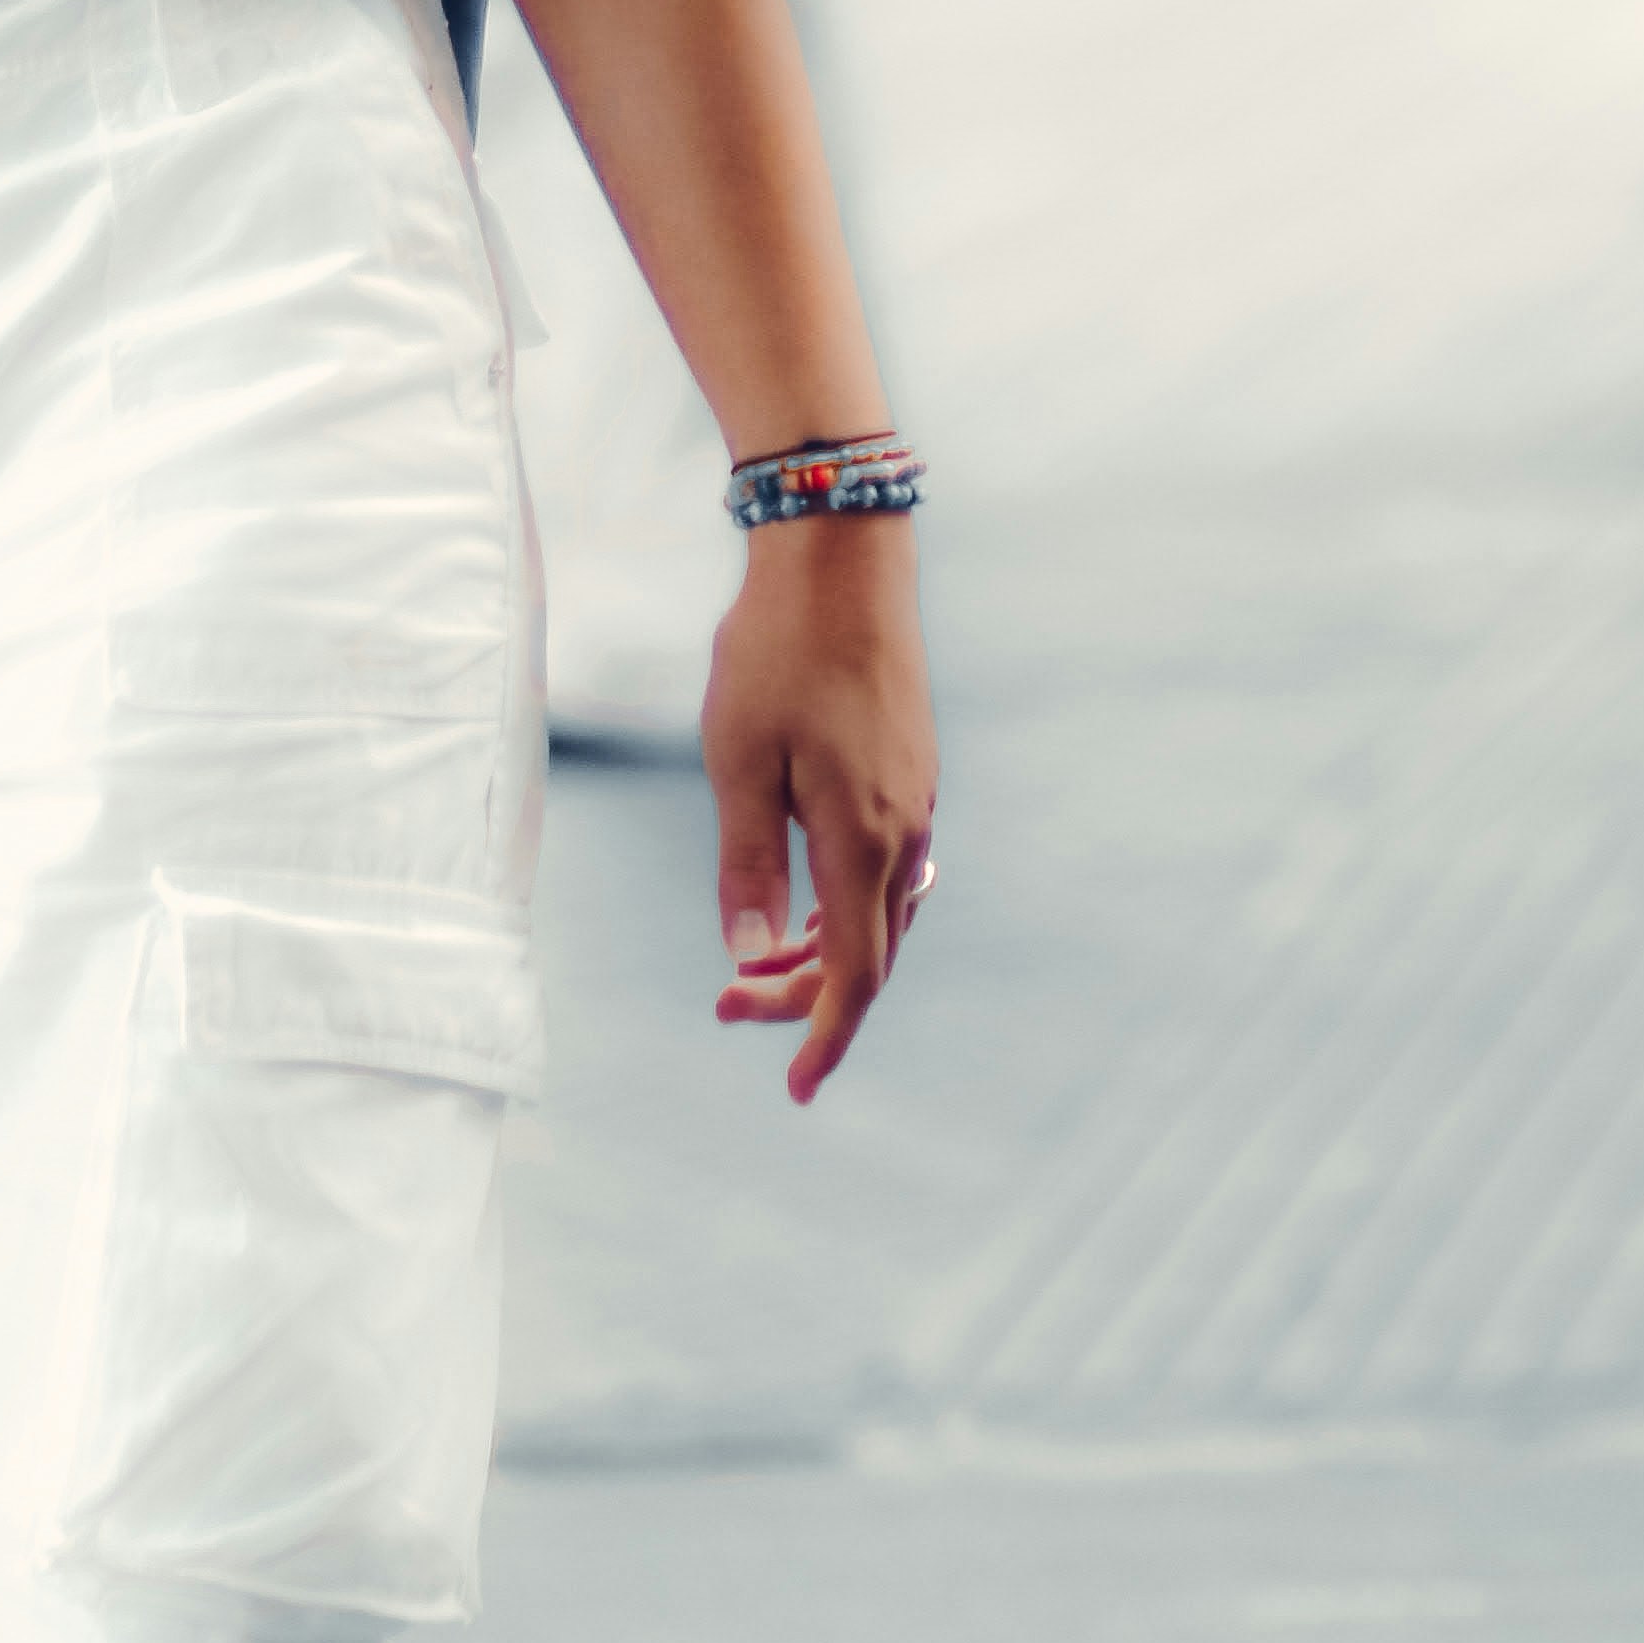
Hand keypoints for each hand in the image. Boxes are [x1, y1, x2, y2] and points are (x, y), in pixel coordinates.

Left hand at [703, 511, 938, 1103]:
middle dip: (806, 995)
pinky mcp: (912, 766)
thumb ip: (746, 864)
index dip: (823, 1036)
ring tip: (757, 956)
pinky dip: (849, 902)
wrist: (843, 553)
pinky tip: (804, 888)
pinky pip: (892, 867)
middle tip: (727, 1003)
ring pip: (885, 911)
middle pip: (871, 952)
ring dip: (826, 948)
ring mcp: (916, 795)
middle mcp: (904, 828)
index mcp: (862, 837)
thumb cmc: (777, 652)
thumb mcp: (737, 759)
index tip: (796, 1089)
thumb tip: (749, 955)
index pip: (853, 973)